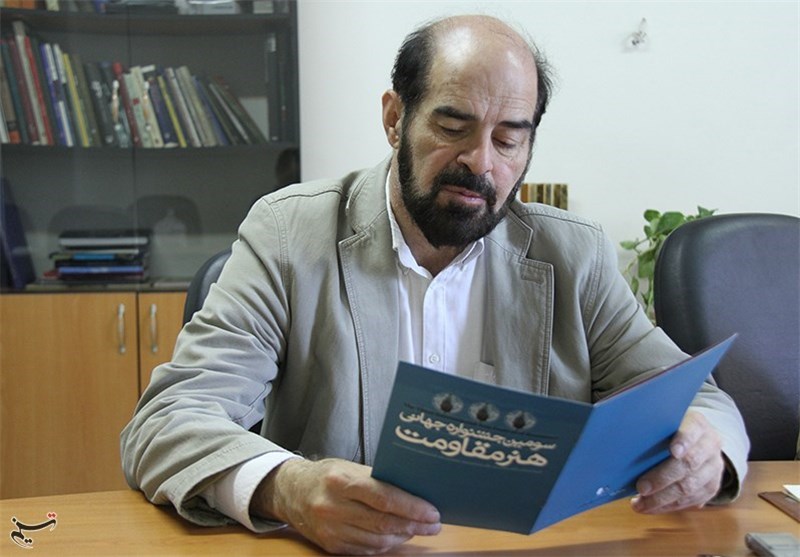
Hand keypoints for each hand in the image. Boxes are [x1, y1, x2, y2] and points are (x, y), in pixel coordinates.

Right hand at [250, 458, 440, 554]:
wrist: (291, 491)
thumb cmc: (328, 476)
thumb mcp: (350, 468)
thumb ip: (378, 480)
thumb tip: (415, 493)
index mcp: (340, 481)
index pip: (383, 498)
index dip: (411, 507)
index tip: (432, 512)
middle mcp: (332, 507)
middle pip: (383, 522)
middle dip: (414, 525)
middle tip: (433, 524)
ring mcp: (330, 529)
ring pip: (377, 540)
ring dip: (403, 537)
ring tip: (418, 529)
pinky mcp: (330, 545)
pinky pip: (365, 549)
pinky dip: (386, 545)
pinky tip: (397, 536)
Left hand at [631, 411, 724, 513]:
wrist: (696, 440)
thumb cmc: (670, 430)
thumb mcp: (663, 422)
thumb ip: (652, 429)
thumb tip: (625, 442)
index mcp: (697, 424)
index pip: (692, 430)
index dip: (683, 441)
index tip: (672, 451)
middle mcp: (710, 445)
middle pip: (689, 463)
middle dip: (662, 478)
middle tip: (641, 487)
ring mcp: (714, 467)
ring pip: (690, 487)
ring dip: (662, 499)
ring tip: (640, 504)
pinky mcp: (712, 486)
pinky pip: (691, 500)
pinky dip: (669, 506)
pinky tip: (651, 508)